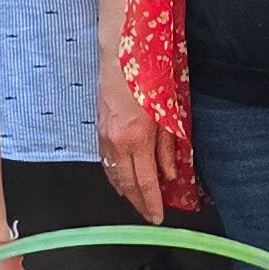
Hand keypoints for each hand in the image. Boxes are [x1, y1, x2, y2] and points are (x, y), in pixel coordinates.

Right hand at [95, 56, 166, 224]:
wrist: (121, 51)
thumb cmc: (150, 76)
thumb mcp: (169, 112)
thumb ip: (168, 146)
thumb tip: (170, 173)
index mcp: (136, 139)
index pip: (144, 182)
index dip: (151, 203)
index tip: (157, 217)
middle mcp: (117, 141)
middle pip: (125, 184)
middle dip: (137, 203)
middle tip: (148, 214)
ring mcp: (104, 135)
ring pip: (113, 173)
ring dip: (124, 190)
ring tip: (137, 201)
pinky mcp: (98, 127)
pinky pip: (106, 160)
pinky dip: (115, 173)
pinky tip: (122, 177)